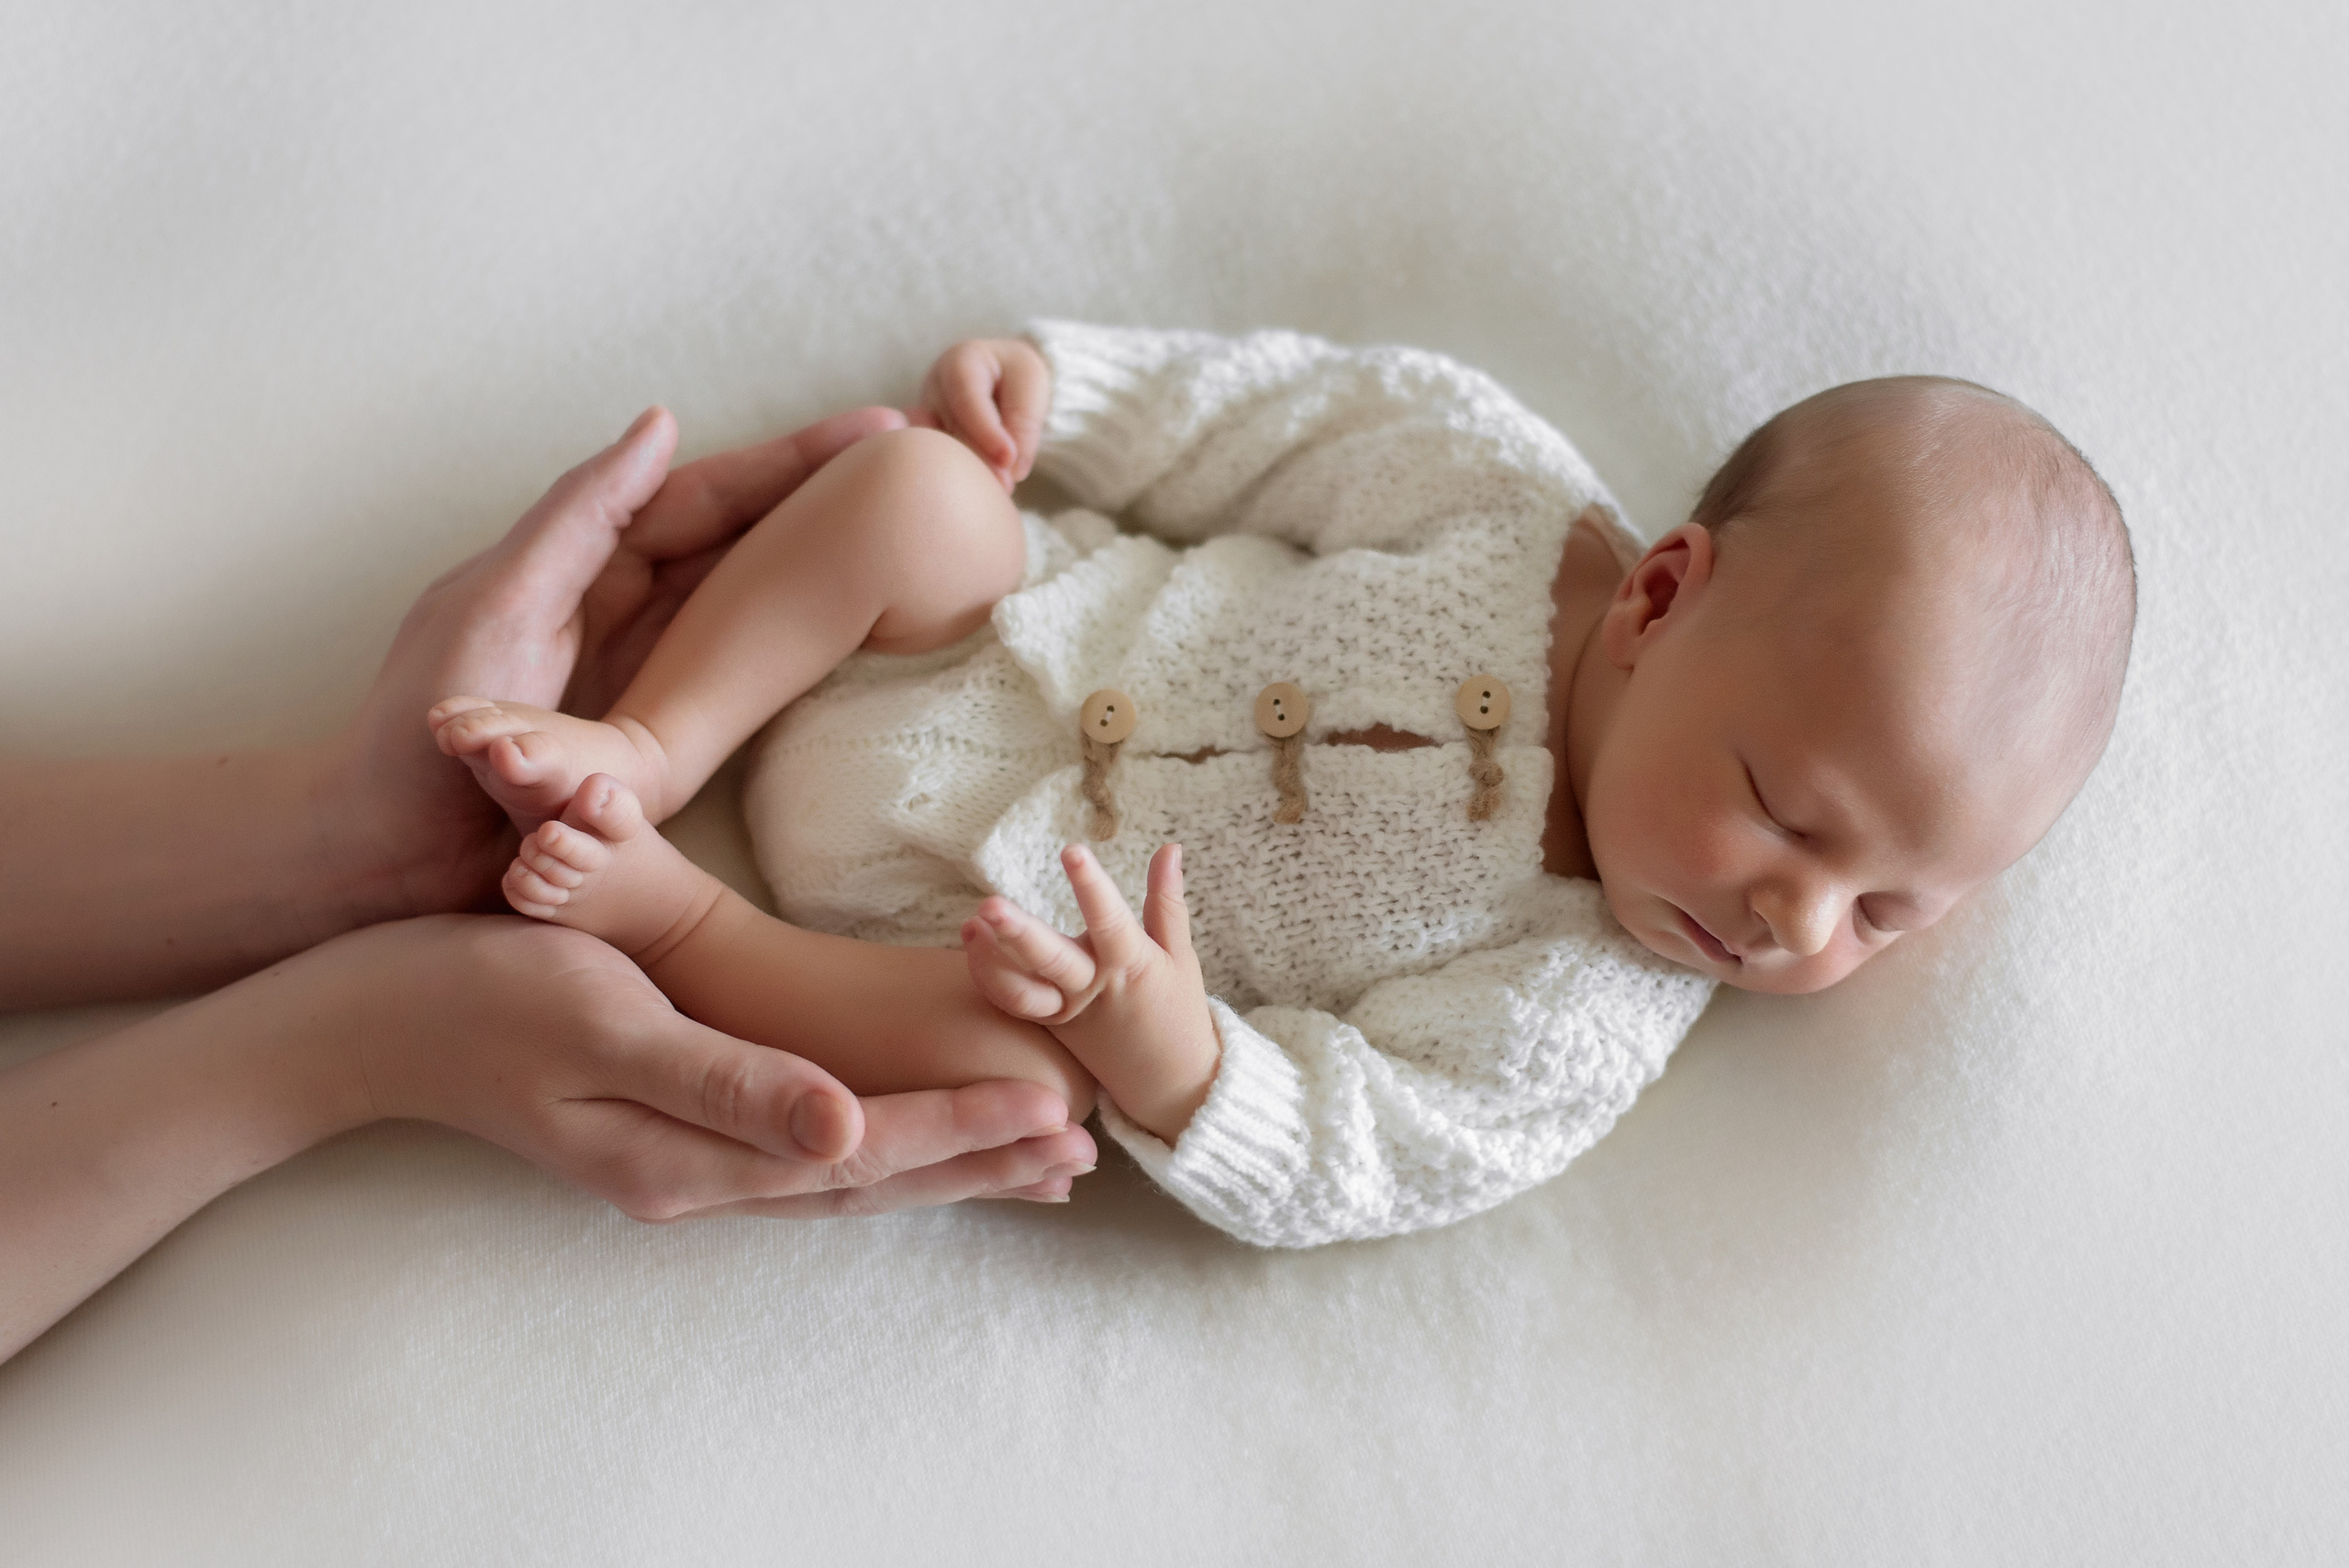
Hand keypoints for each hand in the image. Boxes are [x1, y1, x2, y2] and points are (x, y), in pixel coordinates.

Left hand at [333, 403, 907, 915]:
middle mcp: (619, 607)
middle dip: (830, 501)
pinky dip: (791, 647)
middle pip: (745, 538)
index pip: (710, 493)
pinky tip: (852, 636)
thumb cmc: (415, 730)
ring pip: (749, 603)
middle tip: (930, 468)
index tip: (881, 427)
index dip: (795, 460)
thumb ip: (581, 515)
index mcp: (584, 562)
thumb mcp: (498, 600)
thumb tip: (664, 422)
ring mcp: (638, 675)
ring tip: (911, 540)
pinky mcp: (648, 744)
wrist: (380, 857)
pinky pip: (734, 682)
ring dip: (824, 566)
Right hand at [354, 915, 1098, 1216]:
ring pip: (836, 1178)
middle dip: (974, 1165)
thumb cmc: (485, 994)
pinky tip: (895, 1142)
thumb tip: (847, 1130)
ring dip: (934, 1168)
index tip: (1051, 1113)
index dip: (959, 1131)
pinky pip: (793, 1158)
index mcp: (686, 1155)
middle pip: (863, 1182)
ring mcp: (675, 1165)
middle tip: (1080, 1154)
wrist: (373, 1018)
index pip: (857, 1153)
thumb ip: (729, 1083)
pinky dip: (867, 1152)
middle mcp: (692, 1179)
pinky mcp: (664, 1136)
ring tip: (1024, 1162)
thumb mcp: (608, 1024)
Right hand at [908, 338, 1051, 491]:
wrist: (1003, 376)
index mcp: (960, 361)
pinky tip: (977, 488)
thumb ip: (1024, 422)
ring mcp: (925, 414)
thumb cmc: (1017, 375)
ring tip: (996, 488)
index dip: (986, 431)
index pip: (966, 396)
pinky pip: (935, 460)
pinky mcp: (926, 439)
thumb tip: (1012, 469)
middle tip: (1007, 484)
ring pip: (939, 448)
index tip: (1008, 459)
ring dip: (968, 471)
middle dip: (980, 458)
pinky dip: (959, 475)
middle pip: (951, 427)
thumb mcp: (1031, 384)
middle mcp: (934, 387)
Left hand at [961, 843, 1220, 1141]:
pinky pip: (1014, 1006)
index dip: (1090, 887)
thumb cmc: (1177, 1012)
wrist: (1168, 1083)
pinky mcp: (1049, 1027)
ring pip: (1022, 992)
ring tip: (970, 924)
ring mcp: (1067, 1013)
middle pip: (1051, 962)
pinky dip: (990, 977)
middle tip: (990, 905)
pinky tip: (973, 941)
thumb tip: (1169, 847)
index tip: (1072, 851)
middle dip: (1019, 933)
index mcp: (1132, 965)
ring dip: (991, 959)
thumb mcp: (1180, 956)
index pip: (1109, 921)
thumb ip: (1167, 901)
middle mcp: (1093, 989)